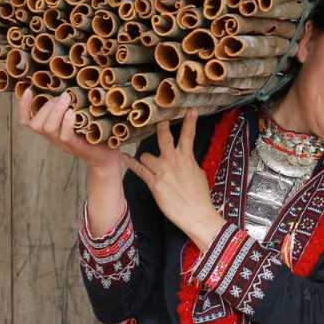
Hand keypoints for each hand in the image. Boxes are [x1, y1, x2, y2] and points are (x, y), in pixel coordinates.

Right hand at [17, 89, 120, 172]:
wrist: (106, 157)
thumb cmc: (92, 135)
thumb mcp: (78, 119)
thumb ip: (69, 108)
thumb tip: (67, 89)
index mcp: (50, 131)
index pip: (27, 121)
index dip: (23, 107)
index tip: (28, 90)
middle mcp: (53, 138)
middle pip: (36, 123)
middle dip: (47, 105)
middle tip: (63, 96)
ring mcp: (63, 144)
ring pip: (48, 128)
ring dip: (56, 110)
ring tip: (67, 98)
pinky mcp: (76, 146)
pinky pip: (65, 136)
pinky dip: (66, 123)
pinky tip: (72, 113)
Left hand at [121, 109, 222, 247]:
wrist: (196, 214)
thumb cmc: (200, 196)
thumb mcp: (198, 174)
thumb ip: (189, 162)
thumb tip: (184, 157)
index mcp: (188, 159)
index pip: (189, 135)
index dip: (190, 121)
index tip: (190, 109)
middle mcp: (174, 162)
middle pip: (164, 138)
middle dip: (160, 127)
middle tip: (157, 119)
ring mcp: (162, 172)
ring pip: (146, 155)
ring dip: (145, 158)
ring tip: (148, 164)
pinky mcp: (154, 183)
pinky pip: (138, 170)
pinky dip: (130, 163)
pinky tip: (124, 157)